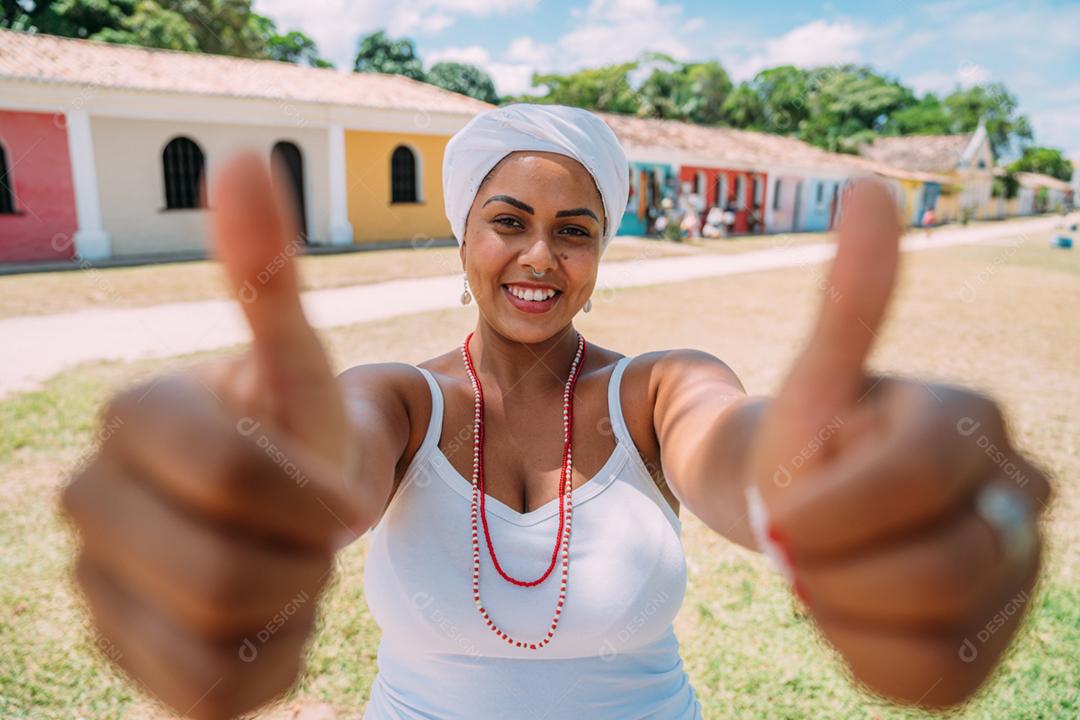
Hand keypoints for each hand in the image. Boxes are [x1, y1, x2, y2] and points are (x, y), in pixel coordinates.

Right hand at [60, 153, 367, 719]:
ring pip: (209, 645)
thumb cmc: (302, 428)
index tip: (343, 501)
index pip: (228, 478)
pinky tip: (272, 623)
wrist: (295, 500)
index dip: (311, 500)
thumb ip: (267, 273)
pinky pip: (209, 700)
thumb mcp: (301, 358)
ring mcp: (96, 585)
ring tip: (292, 570)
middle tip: (316, 537)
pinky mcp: (125, 655)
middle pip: (218, 573)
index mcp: (134, 416)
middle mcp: (91, 498)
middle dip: (301, 560)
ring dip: (288, 612)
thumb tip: (242, 158)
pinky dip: (270, 669)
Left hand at [748, 180, 1051, 707]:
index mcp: (972, 420)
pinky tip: (845, 617)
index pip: (914, 476)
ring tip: (822, 577)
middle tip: (794, 551)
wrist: (800, 503)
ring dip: (847, 614)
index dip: (827, 508)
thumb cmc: (801, 438)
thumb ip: (853, 300)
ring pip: (945, 631)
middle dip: (838, 566)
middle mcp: (1019, 493)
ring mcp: (1016, 572)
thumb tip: (868, 190)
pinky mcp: (991, 638)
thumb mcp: (813, 377)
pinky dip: (868, 660)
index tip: (778, 513)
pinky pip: (938, 682)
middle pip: (947, 566)